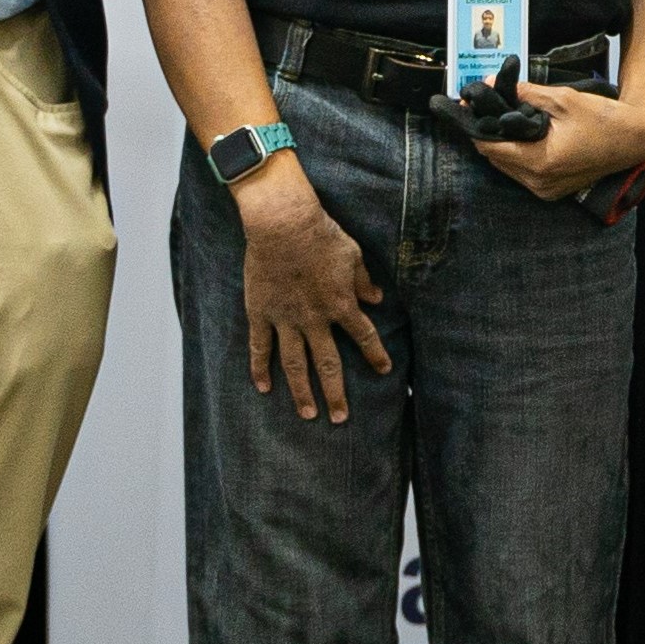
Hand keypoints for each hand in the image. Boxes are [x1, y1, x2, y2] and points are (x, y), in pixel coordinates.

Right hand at [237, 167, 391, 418]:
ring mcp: (285, 319)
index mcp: (341, 304)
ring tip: (308, 415)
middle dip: (336, 394)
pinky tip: (264, 389)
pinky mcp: (260, 313)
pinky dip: (260, 369)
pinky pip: (260, 347)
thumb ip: (363, 281)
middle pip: (328, 364)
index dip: (375, 354)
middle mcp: (315, 318)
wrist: (282, 224)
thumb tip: (376, 298)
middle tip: (339, 419)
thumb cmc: (321, 234)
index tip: (384, 371)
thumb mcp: (353, 255)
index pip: (364, 336)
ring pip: (295, 364)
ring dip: (302, 391)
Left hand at [475, 82, 644, 202]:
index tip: (471, 109)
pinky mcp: (552, 191)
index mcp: (539, 162)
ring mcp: (546, 190)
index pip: (490, 148)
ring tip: (505, 123)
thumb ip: (525, 93)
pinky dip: (518, 156)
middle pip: (496, 159)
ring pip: (507, 168)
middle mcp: (539, 182)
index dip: (477, 127)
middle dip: (489, 135)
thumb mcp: (562, 99)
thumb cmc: (603, 119)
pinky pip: (523, 174)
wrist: (633, 139)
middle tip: (487, 112)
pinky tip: (523, 138)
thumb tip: (492, 84)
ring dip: (503, 147)